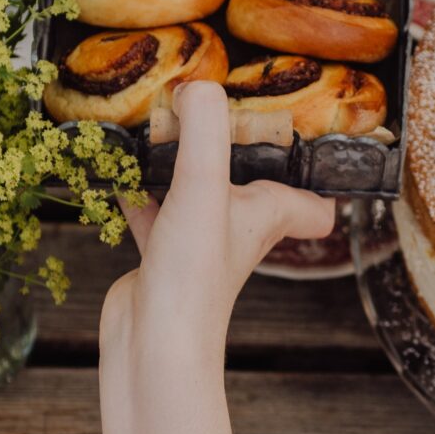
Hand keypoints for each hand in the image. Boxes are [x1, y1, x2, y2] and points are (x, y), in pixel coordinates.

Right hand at [99, 83, 335, 351]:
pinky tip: (117, 169)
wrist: (151, 347)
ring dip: (181, 163)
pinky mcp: (160, 256)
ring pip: (197, 193)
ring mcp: (198, 243)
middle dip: (236, 149)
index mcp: (267, 214)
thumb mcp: (203, 187)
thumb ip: (205, 131)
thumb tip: (198, 86)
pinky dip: (136, 189)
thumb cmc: (193, 278)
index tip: (306, 137)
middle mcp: (238, 229)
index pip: (314, 202)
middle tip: (216, 111)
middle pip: (250, 185)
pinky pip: (151, 211)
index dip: (317, 175)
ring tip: (159, 126)